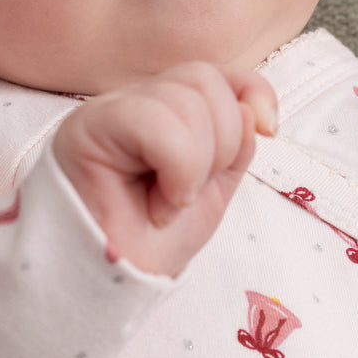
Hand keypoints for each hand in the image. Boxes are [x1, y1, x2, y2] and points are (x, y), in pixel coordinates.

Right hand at [52, 61, 277, 275]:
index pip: (217, 71)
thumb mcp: (214, 188)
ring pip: (185, 99)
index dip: (252, 91)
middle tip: (193, 192)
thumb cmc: (153, 243)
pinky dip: (176, 166)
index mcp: (163, 111)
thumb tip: (250, 109)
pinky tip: (159, 203)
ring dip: (196, 165)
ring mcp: (108, 111)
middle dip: (222, 142)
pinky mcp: (87, 127)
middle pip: (203, 78)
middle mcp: (134, 103)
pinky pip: (155, 121)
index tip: (270, 130)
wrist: (117, 285)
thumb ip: (235, 143)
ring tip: (170, 204)